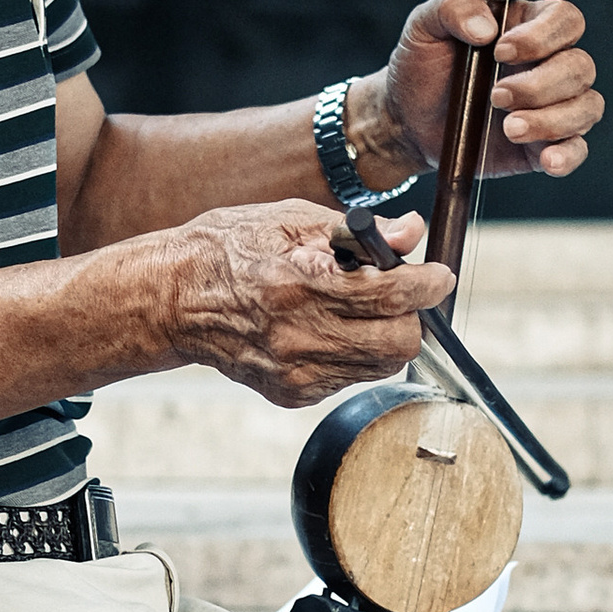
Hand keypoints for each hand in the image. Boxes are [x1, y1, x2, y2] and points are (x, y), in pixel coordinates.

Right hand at [166, 201, 450, 409]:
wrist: (175, 299)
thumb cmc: (230, 248)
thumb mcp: (292, 218)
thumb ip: (359, 230)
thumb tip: (411, 233)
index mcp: (301, 281)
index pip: (392, 293)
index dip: (428, 284)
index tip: (437, 276)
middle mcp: (299, 333)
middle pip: (400, 342)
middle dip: (409, 316)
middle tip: (395, 294)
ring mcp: (296, 370)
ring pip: (381, 365)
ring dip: (381, 336)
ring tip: (351, 310)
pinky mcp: (292, 393)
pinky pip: (350, 379)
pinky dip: (350, 354)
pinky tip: (320, 330)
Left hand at [358, 0, 602, 183]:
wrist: (406, 120)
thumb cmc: (422, 67)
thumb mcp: (424, 25)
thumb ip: (452, 7)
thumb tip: (484, 28)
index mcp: (527, 26)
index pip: (565, 20)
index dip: (544, 35)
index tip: (501, 51)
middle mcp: (548, 64)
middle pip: (580, 67)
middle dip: (540, 84)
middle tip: (496, 96)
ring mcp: (551, 106)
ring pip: (586, 107)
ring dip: (552, 120)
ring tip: (509, 128)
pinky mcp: (544, 143)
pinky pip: (577, 149)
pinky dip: (568, 155)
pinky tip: (547, 160)